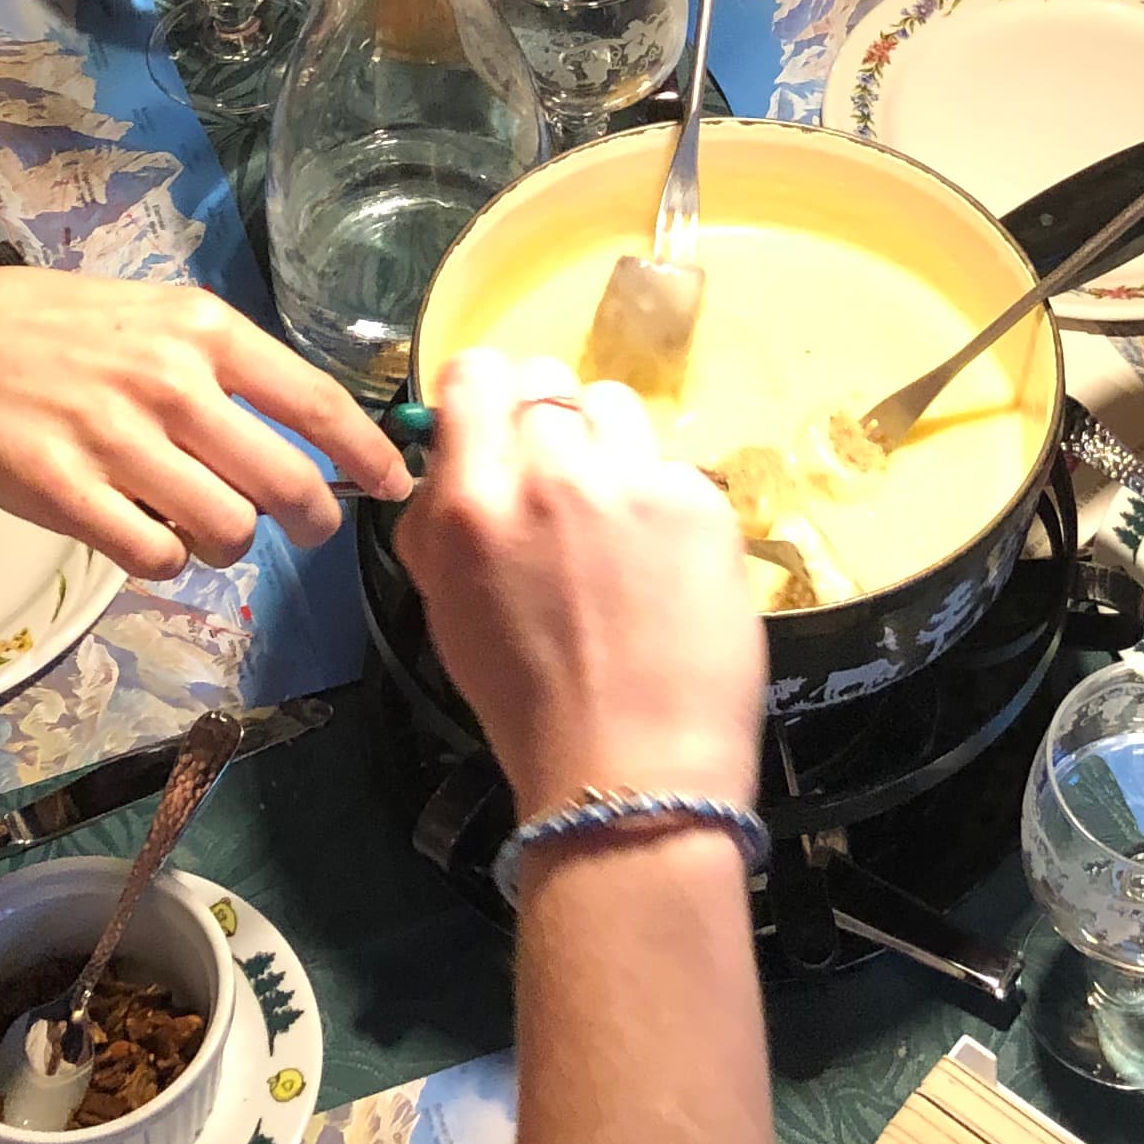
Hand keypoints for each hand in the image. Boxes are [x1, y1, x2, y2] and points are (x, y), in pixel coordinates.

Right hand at [0, 271, 410, 580]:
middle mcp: (171, 382)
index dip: (368, 454)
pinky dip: (166, 559)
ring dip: (230, 543)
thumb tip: (306, 432)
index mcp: (204, 330)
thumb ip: (226, 367)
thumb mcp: (154, 316)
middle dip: (312, 519)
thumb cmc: (57, 330)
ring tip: (204, 525)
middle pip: (286, 482)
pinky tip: (147, 535)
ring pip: (228, 530)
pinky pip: (156, 556)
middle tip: (305, 528)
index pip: (316, 401)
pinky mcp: (67, 493)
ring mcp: (118, 440)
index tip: (394, 484)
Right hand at [396, 353, 763, 818]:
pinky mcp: (702, 503)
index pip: (474, 374)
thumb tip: (453, 456)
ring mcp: (633, 483)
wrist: (630, 769)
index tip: (498, 426)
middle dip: (549, 420)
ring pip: (616, 404)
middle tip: (563, 480)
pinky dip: (666, 502)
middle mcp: (550, 476)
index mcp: (471, 504)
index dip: (486, 395)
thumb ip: (441, 518)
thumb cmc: (527, 702)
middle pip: (548, 380)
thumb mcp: (447, 606)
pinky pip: (674, 466)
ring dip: (610, 445)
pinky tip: (666, 562)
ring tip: (617, 513)